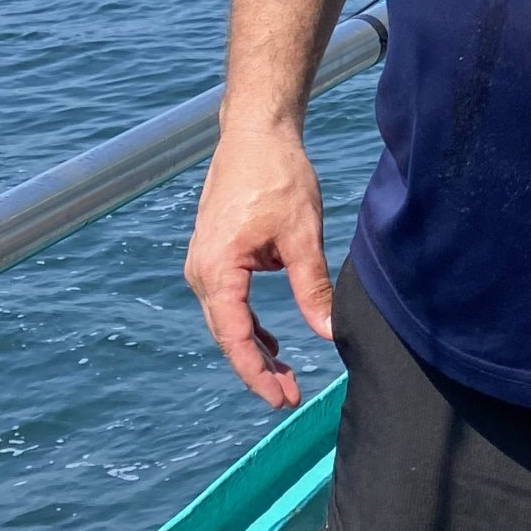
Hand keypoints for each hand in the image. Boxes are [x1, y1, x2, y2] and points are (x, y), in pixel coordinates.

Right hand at [184, 125, 333, 408]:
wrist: (256, 133)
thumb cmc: (278, 175)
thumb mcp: (303, 234)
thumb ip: (312, 287)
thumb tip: (328, 332)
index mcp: (218, 267)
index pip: (234, 335)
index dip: (256, 372)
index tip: (281, 397)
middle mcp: (201, 270)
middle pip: (227, 334)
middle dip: (256, 368)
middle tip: (289, 396)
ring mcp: (204, 262)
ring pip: (226, 320)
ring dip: (253, 348)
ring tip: (285, 376)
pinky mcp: (214, 255)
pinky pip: (228, 301)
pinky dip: (248, 324)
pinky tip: (272, 342)